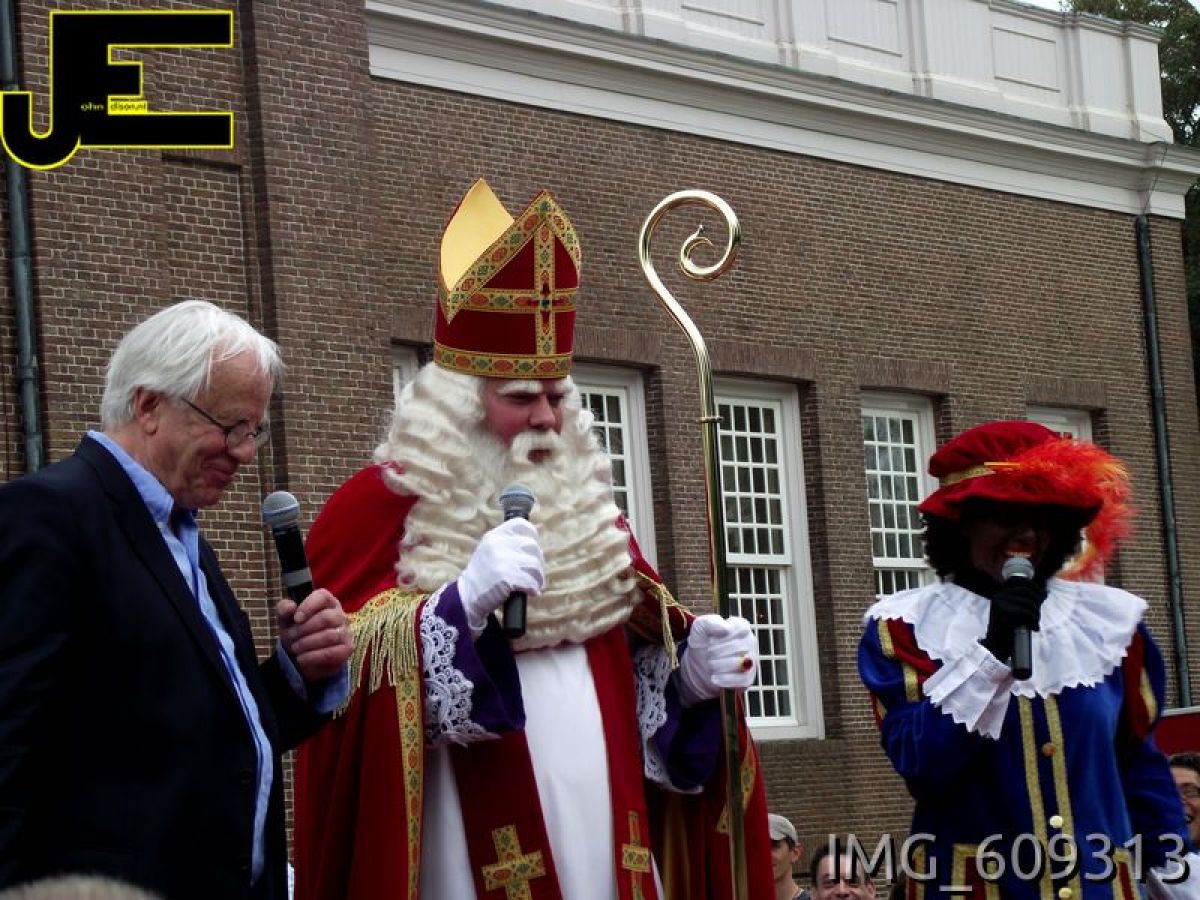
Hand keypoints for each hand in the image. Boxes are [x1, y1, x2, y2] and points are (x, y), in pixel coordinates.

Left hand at [278, 589, 351, 682]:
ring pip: (330, 636)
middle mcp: (339, 614)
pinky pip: (331, 653)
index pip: (323, 597)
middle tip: (290, 636)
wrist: (303, 656)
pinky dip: (312, 656)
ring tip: (295, 648)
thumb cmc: (297, 632)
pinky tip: (301, 658)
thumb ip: (284, 609)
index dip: (309, 606)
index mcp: (327, 602)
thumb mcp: (286, 619)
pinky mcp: (346, 649)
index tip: (296, 619)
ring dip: (307, 643)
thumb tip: (290, 607)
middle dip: (304, 629)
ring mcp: (346, 632)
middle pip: (327, 617)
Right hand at [457, 518, 544, 632]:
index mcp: (494, 536)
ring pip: (534, 564)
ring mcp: (502, 560)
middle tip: (535, 573)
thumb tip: (534, 544)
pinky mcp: (506, 577)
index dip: (532, 535)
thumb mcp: (489, 550)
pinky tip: (531, 592)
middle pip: (532, 546)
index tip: (532, 549)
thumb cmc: (483, 575)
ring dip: (538, 577)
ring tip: (535, 585)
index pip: (521, 524)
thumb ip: (507, 543)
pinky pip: (530, 581)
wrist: (467, 596)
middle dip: (538, 562)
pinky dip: (534, 588)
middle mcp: (498, 544)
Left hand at [677, 614, 757, 705]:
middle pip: (738, 647)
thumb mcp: (700, 627)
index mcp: (742, 627)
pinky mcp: (748, 678)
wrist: (698, 664)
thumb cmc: (703, 641)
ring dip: (719, 665)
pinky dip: (725, 679)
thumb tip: (727, 628)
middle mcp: (750, 642)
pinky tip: (713, 677)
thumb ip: (711, 622)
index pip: (740, 629)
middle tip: (708, 652)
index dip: (722, 636)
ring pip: (739, 664)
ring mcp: (751, 661)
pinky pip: (742, 680)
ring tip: (710, 663)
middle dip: (717, 651)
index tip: (710, 639)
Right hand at [981, 578, 1045, 662]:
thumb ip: (1026, 602)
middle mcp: (999, 595)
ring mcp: (1000, 603)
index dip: (1035, 587)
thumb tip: (1045, 593)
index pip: (1021, 582)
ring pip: (1028, 603)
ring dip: (1036, 614)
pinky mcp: (1003, 612)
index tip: (1042, 597)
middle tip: (1037, 616)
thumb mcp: (1016, 613)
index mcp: (1001, 594)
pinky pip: (1026, 612)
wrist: (996, 648)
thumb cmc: (1008, 632)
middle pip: (1027, 591)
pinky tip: (1034, 628)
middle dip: (1037, 603)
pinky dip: (1034, 621)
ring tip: (1035, 624)